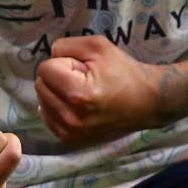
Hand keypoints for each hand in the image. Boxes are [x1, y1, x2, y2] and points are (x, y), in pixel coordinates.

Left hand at [34, 36, 165, 147]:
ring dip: (57, 93)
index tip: (85, 69)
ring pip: (42, 101)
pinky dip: (58, 108)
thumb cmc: (123, 71)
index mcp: (77, 95)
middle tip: (85, 80)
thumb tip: (48, 55)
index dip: (65, 63)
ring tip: (83, 94)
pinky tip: (78, 107)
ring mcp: (70, 134)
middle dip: (59, 78)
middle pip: (41, 85)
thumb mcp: (97, 46)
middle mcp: (71, 119)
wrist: (147, 103)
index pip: (45, 68)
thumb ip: (65, 46)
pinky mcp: (71, 141)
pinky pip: (48, 117)